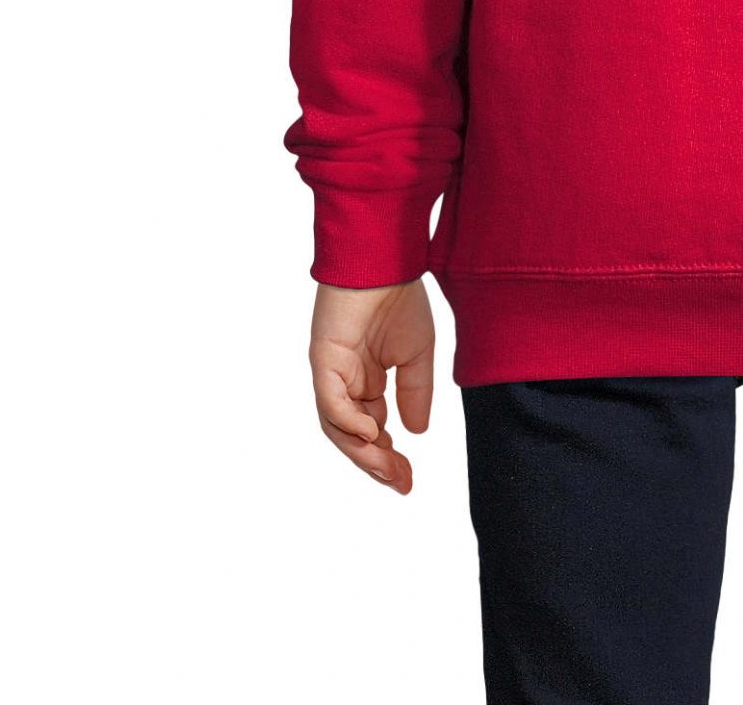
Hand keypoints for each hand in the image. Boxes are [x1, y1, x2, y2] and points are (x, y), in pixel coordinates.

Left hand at [309, 280, 435, 493]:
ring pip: (338, 426)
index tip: (408, 481)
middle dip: (376, 464)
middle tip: (401, 482)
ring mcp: (332, 372)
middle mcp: (345, 382)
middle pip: (353, 436)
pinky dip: (348, 421)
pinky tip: (371, 432)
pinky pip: (330, 400)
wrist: (387, 261)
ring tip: (387, 468)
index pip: (373, 431)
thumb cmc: (400, 298)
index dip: (388, 459)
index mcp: (366, 381)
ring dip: (361, 451)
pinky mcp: (323, 359)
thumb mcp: (418, 355)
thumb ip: (414, 393)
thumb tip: (415, 433)